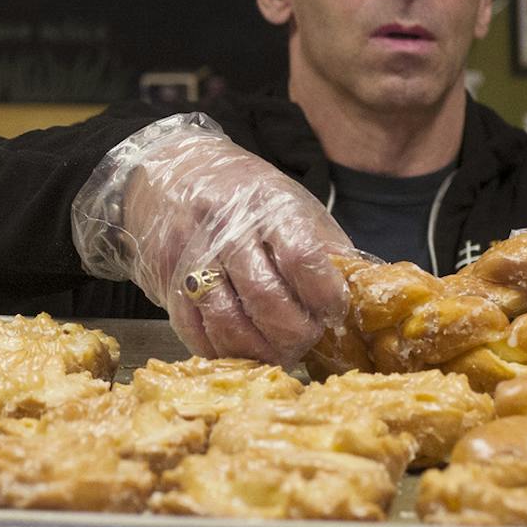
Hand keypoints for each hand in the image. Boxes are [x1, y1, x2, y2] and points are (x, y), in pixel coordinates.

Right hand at [72, 115, 350, 362]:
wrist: (175, 172)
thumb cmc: (247, 196)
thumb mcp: (294, 204)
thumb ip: (325, 247)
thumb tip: (361, 293)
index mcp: (269, 204)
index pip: (301, 257)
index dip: (323, 294)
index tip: (334, 310)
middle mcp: (226, 226)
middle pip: (263, 296)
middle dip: (293, 332)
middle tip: (306, 341)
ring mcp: (191, 253)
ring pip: (225, 319)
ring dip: (258, 350)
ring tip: (278, 354)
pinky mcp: (165, 279)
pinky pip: (192, 329)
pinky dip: (221, 350)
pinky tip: (241, 351)